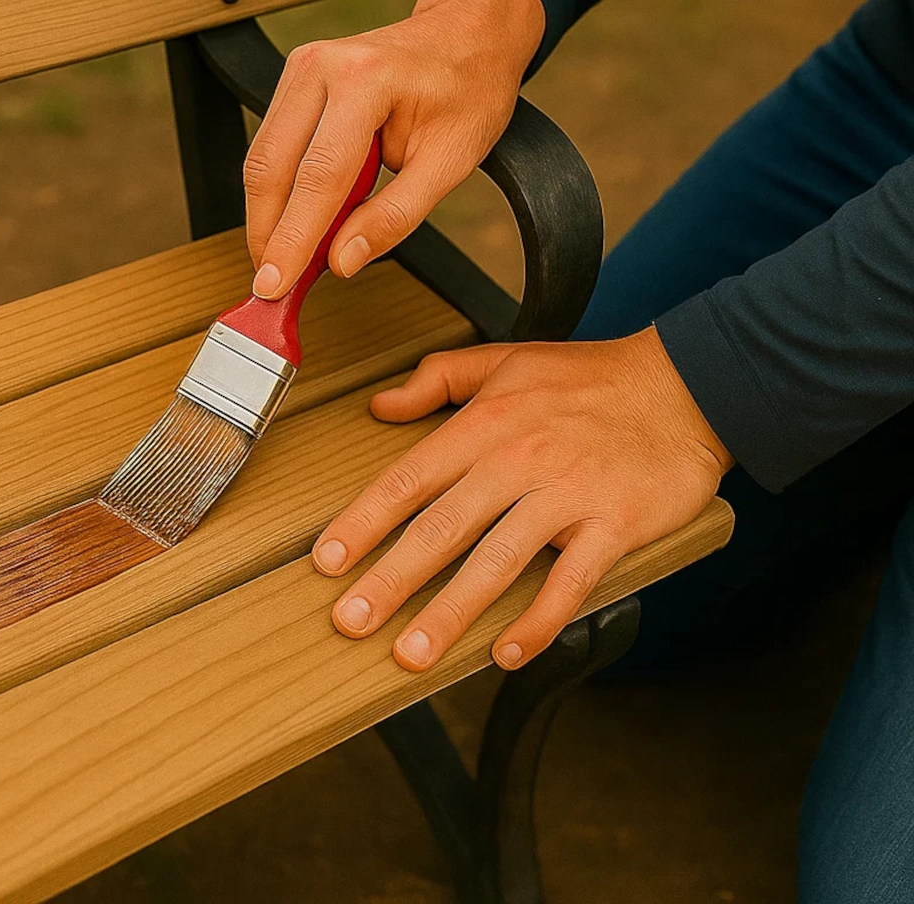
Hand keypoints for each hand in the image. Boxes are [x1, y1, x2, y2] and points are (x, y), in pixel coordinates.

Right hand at [244, 0, 544, 298]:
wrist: (468, 32)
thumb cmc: (468, 91)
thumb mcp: (451, 162)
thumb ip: (395, 216)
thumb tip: (342, 260)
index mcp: (366, 81)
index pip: (317, 177)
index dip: (292, 239)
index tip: (275, 285)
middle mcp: (322, 67)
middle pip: (271, 167)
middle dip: (267, 233)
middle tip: (274, 283)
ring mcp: (302, 67)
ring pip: (262, 158)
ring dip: (269, 215)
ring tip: (289, 257)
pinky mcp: (295, 77)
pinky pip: (273, 145)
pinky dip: (280, 190)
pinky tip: (298, 220)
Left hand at [311, 328, 732, 671]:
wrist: (685, 384)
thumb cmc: (589, 377)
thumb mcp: (505, 359)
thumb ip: (437, 379)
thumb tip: (380, 404)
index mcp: (485, 424)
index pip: (409, 479)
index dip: (364, 523)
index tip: (327, 562)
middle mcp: (518, 460)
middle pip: (442, 529)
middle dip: (390, 580)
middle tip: (350, 622)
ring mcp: (566, 495)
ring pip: (497, 562)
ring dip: (451, 613)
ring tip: (411, 654)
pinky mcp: (612, 525)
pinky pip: (570, 582)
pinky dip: (540, 621)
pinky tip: (508, 654)